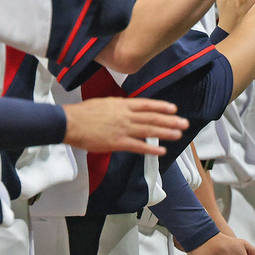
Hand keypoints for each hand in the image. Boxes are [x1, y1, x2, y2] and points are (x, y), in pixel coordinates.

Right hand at [62, 98, 188, 155]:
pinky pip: (138, 146)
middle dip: (170, 121)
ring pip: (149, 130)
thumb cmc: (83, 113)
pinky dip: (151, 149)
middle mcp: (126, 115)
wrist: (69, 122)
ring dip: (165, 133)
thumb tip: (126, 108)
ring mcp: (123, 129)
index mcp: (122, 104)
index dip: (161, 107)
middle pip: (152, 118)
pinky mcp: (117, 142)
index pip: (147, 105)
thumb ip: (118, 107)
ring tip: (178, 135)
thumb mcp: (104, 103)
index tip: (174, 109)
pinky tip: (161, 151)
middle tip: (184, 123)